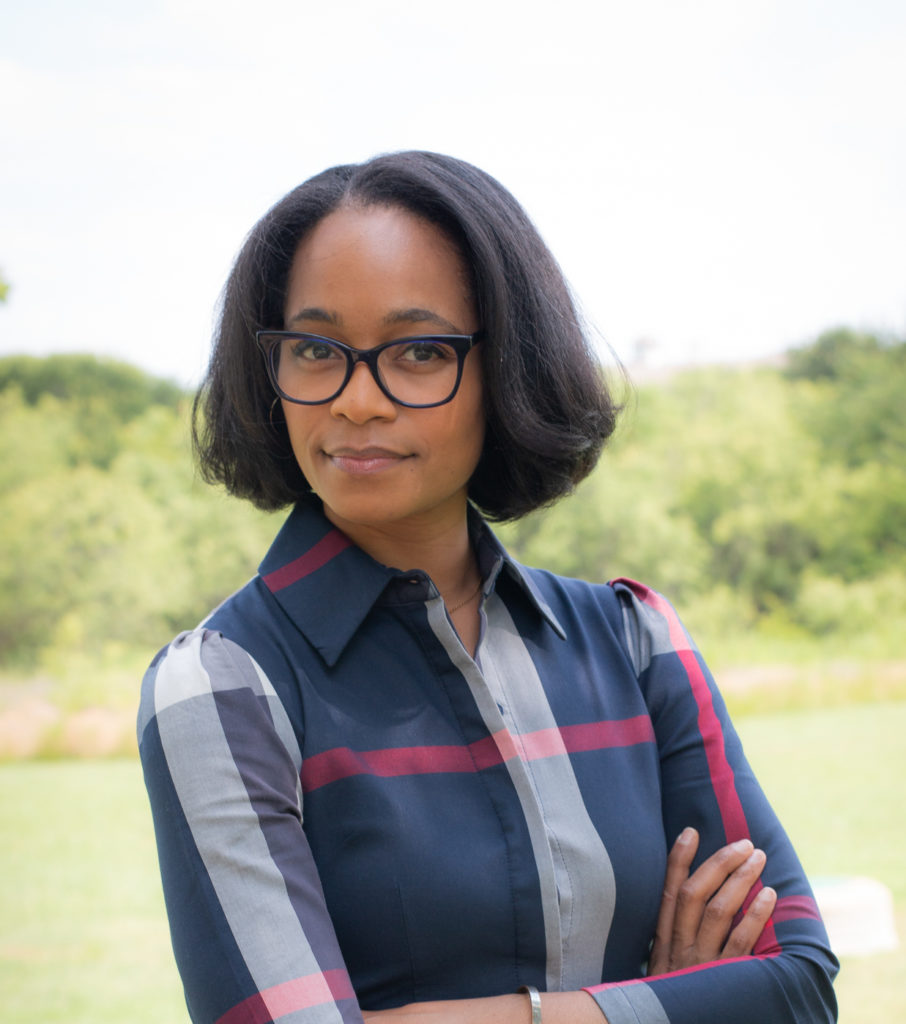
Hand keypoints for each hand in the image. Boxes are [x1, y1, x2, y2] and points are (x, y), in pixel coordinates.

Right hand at [648, 827, 776, 975]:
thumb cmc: (672, 1001)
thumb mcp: (664, 968)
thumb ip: (674, 937)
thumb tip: (688, 898)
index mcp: (661, 941)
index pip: (668, 891)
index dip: (677, 859)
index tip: (691, 831)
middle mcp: (678, 947)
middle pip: (694, 894)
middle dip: (719, 863)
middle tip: (743, 842)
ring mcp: (700, 964)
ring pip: (718, 911)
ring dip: (739, 880)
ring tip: (757, 858)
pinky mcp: (723, 981)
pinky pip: (741, 944)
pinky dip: (755, 916)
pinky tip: (768, 896)